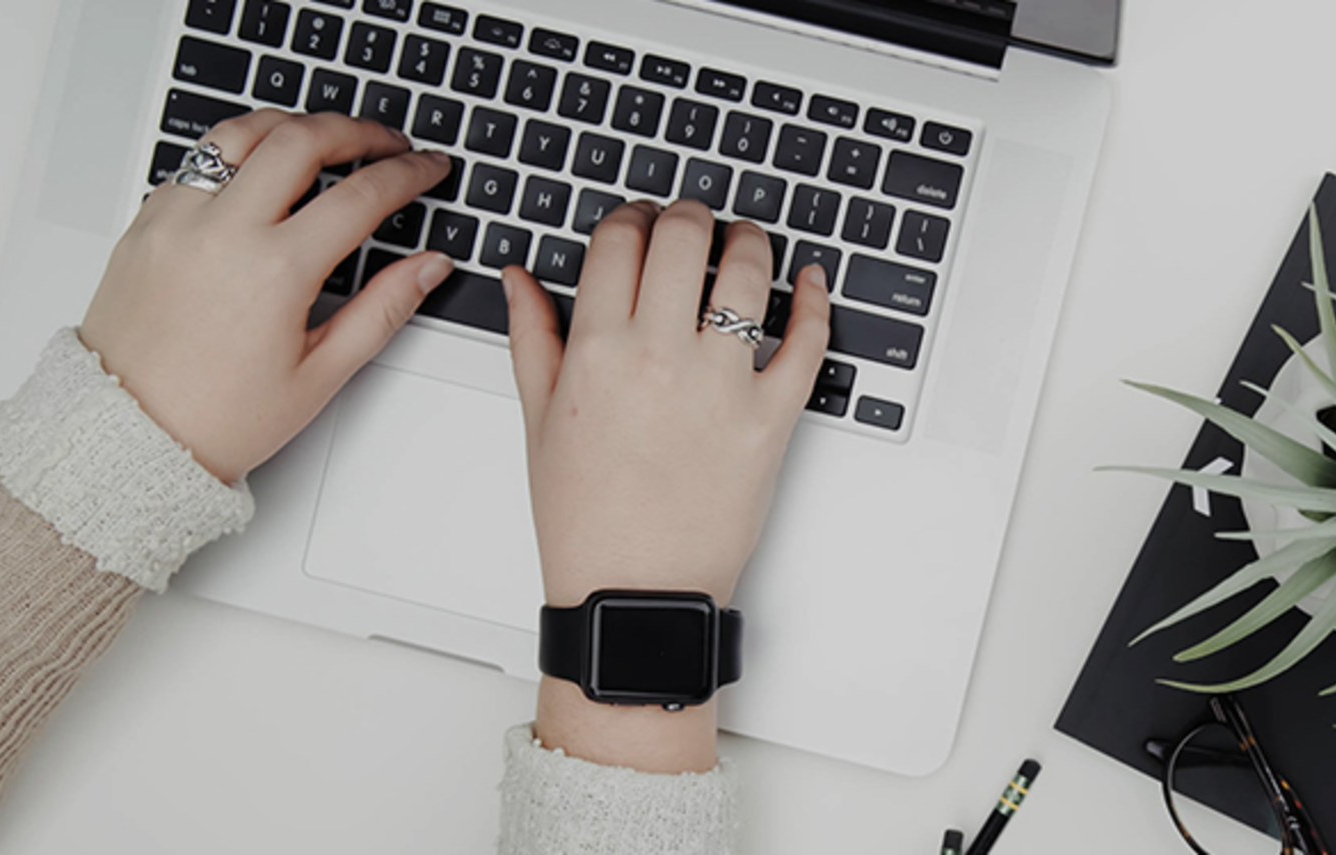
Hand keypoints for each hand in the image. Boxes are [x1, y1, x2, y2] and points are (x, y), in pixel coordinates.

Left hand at [80, 110, 453, 481]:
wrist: (127, 435)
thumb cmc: (217, 417)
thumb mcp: (320, 374)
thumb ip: (383, 309)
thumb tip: (428, 267)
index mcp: (274, 271)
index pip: (361, 195)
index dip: (407, 173)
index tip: (427, 168)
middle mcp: (222, 231)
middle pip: (302, 139)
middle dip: (357, 130)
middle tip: (387, 142)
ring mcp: (177, 220)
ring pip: (242, 132)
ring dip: (292, 125)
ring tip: (323, 138)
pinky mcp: (146, 222)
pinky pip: (197, 162)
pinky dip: (238, 153)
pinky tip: (261, 172)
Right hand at [505, 199, 828, 773]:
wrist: (635, 591)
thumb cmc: (586, 517)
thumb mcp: (539, 421)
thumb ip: (532, 336)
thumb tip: (520, 277)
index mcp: (597, 351)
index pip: (619, 240)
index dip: (632, 216)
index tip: (640, 222)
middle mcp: (660, 357)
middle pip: (683, 238)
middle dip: (689, 215)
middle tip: (693, 223)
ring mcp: (721, 385)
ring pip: (748, 273)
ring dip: (750, 242)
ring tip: (744, 244)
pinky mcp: (772, 418)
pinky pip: (807, 342)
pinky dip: (815, 302)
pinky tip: (809, 282)